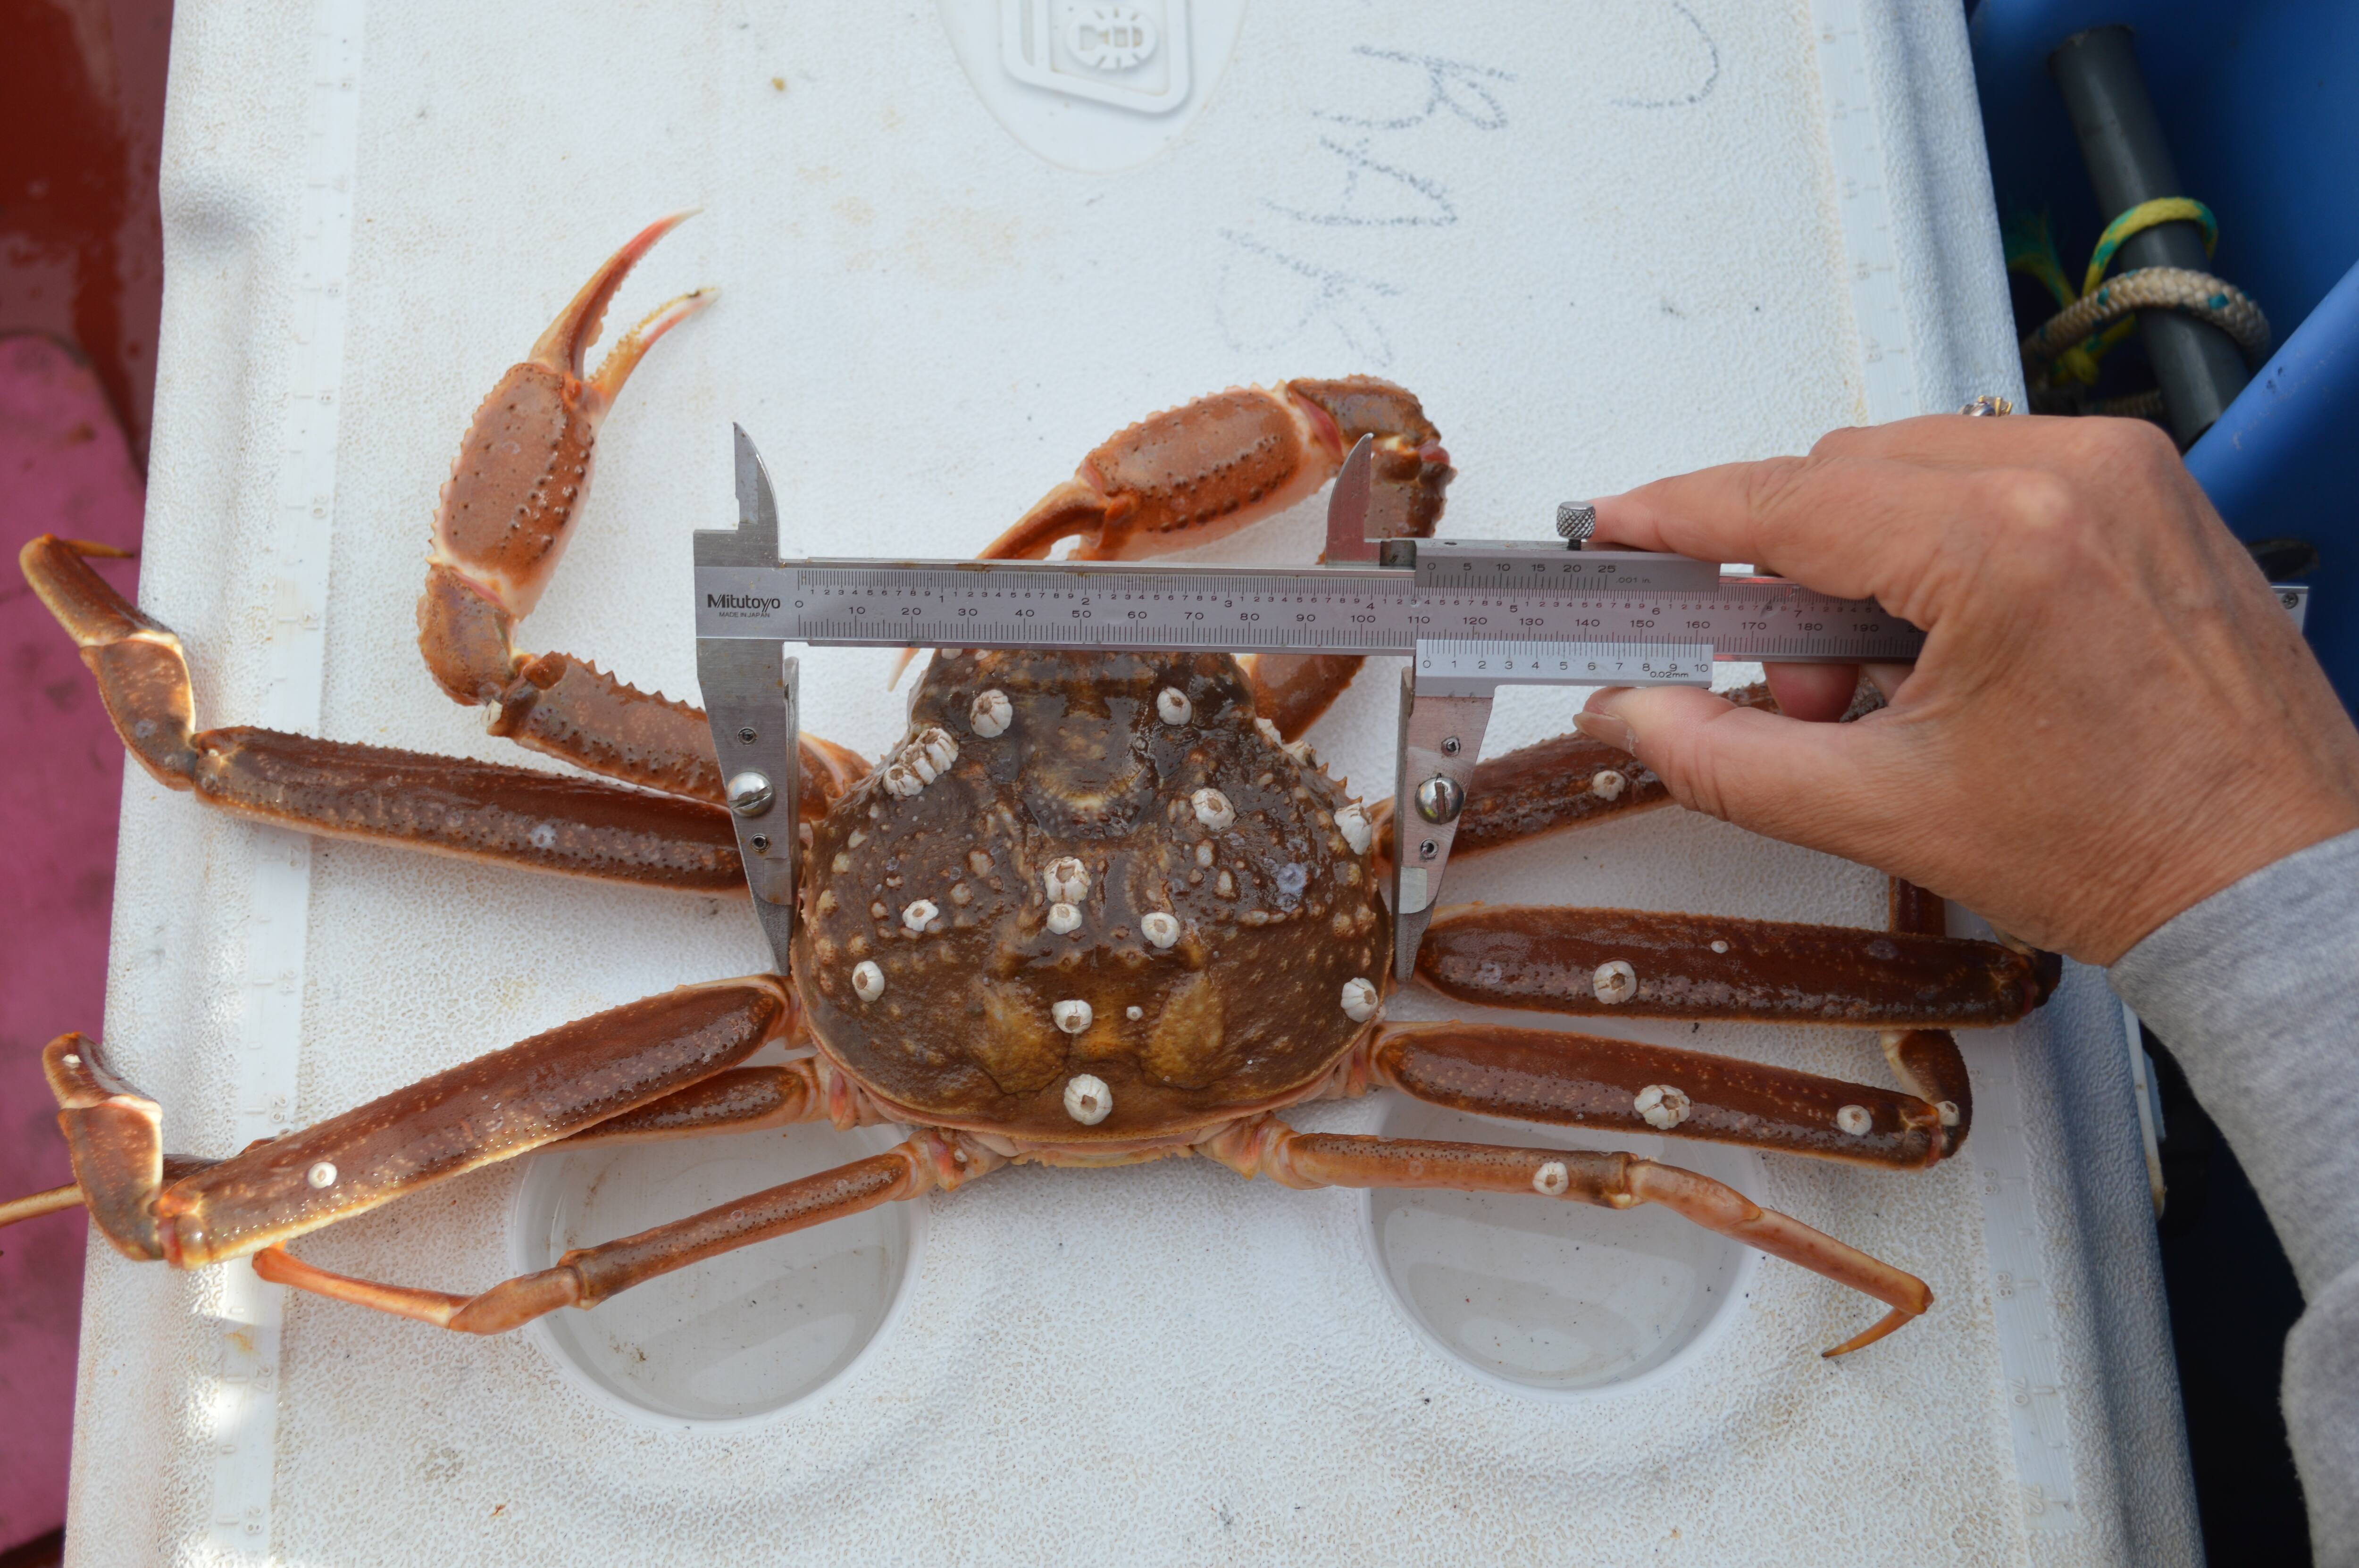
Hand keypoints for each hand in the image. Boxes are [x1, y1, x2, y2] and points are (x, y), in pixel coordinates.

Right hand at [1575, 414, 2358, 964]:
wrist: (2267, 879)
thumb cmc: (2124, 848)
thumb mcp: (1881, 812)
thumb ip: (1721, 759)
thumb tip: (1630, 714)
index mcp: (2005, 545)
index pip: (1789, 501)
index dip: (1679, 515)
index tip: (1615, 529)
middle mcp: (2072, 477)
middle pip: (1844, 474)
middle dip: (1786, 574)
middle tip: (1792, 688)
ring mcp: (2122, 472)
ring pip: (1913, 468)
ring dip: (1860, 559)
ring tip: (1884, 683)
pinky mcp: (2149, 487)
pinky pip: (1992, 475)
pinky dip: (1939, 544)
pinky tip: (1948, 643)